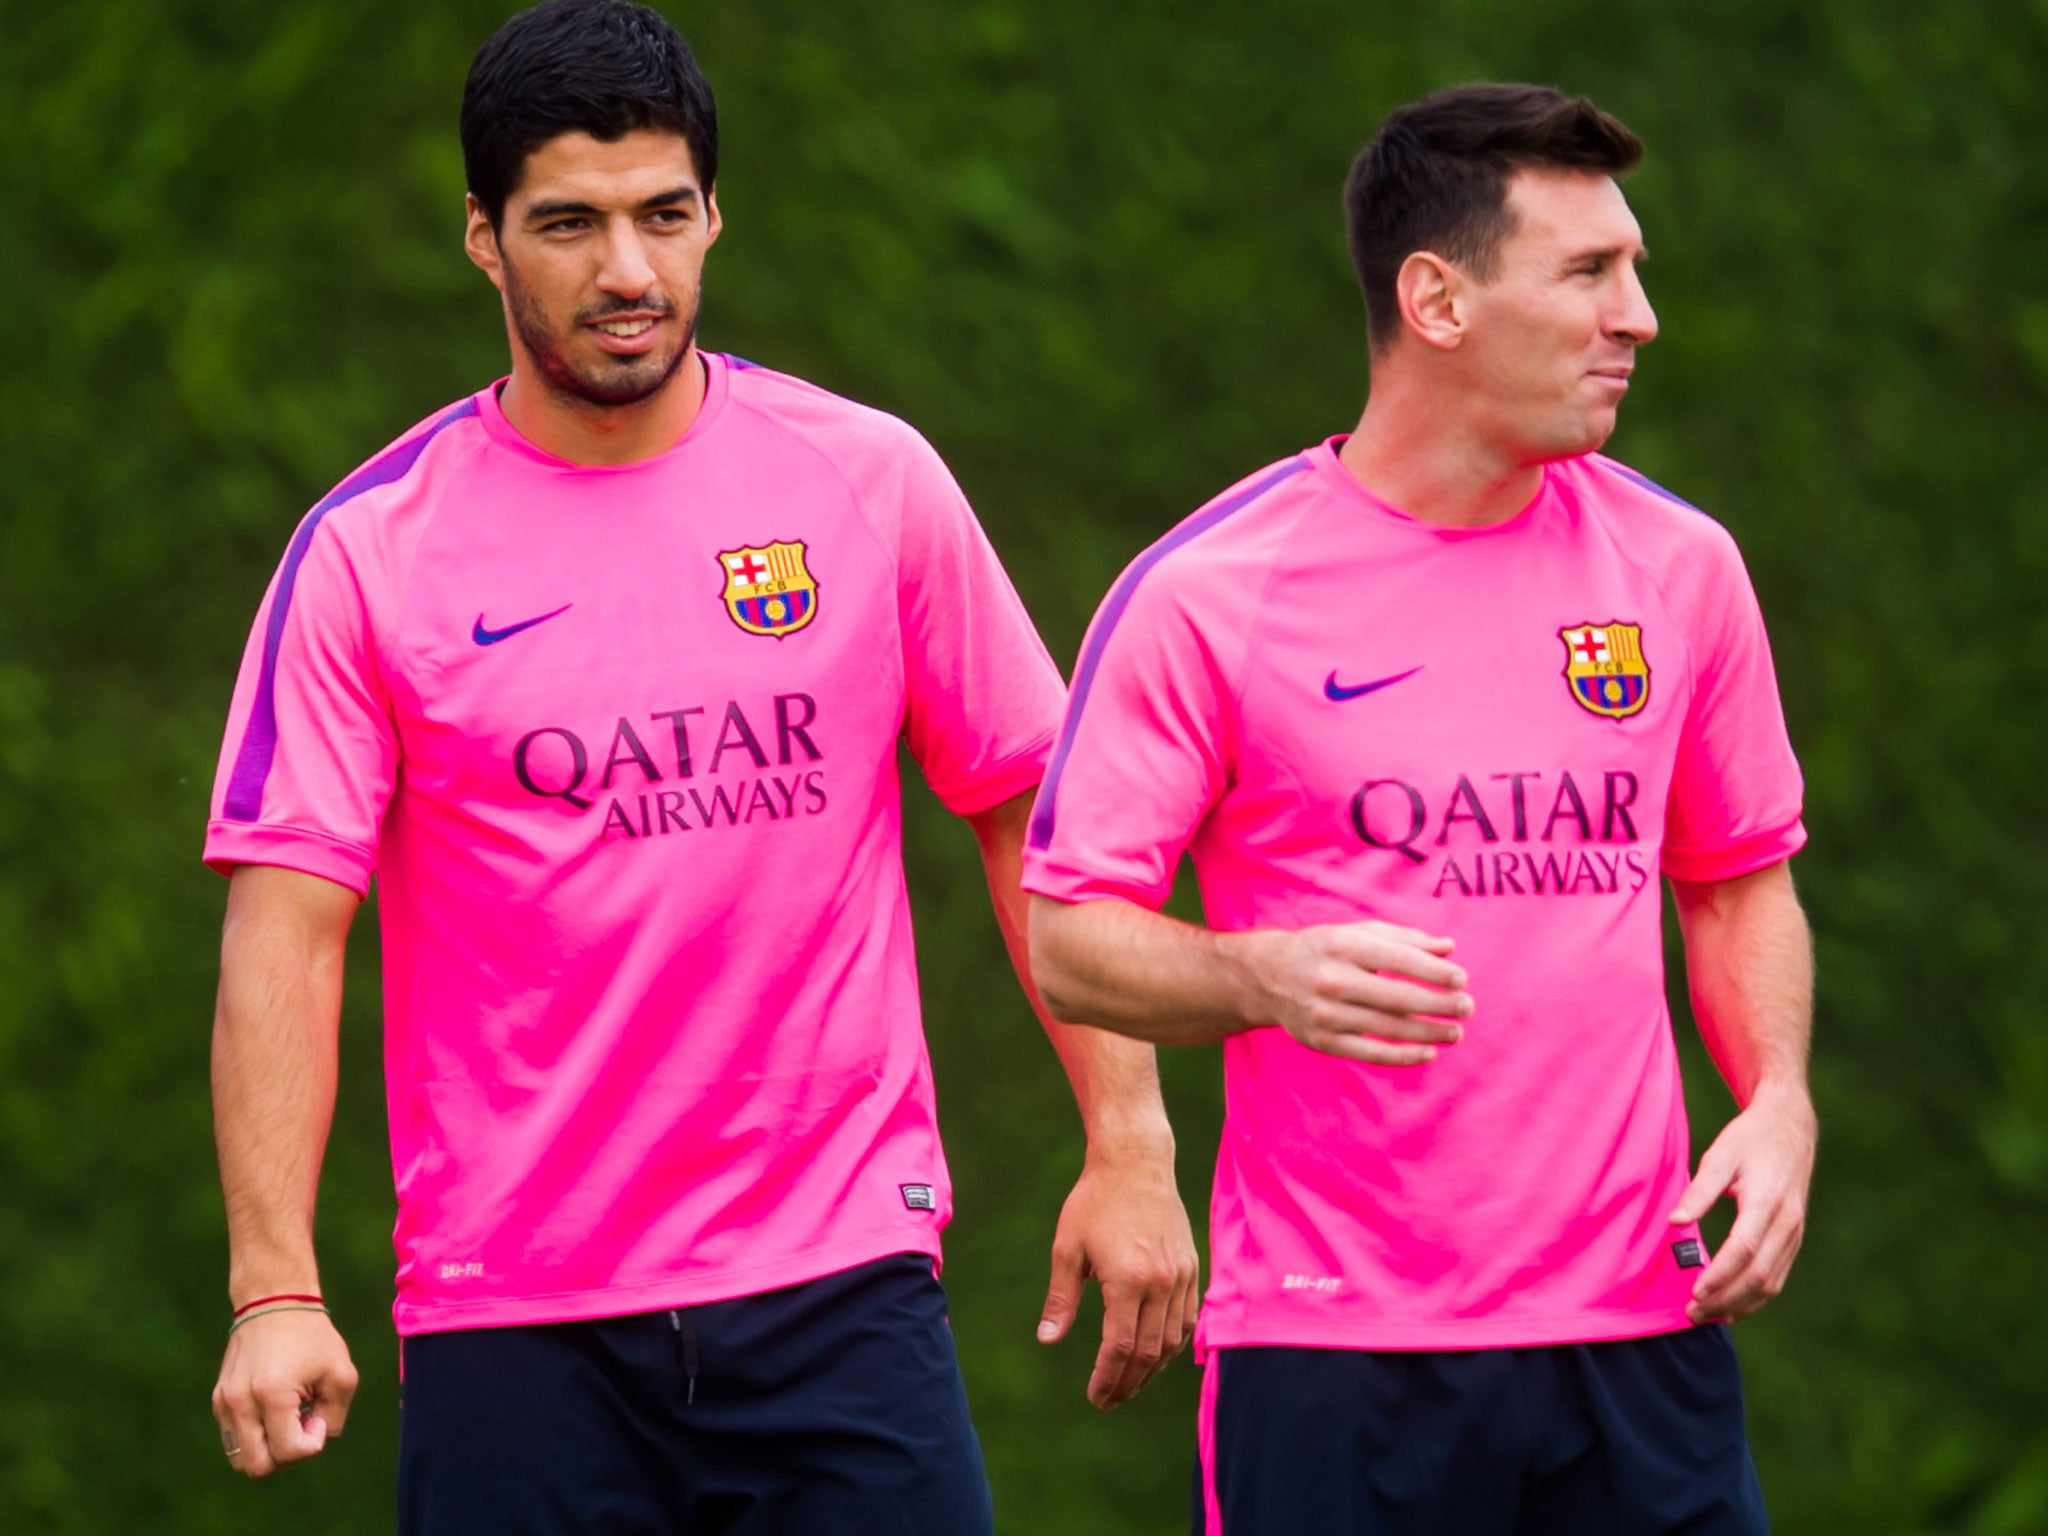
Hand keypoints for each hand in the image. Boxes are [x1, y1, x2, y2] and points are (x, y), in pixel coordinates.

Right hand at [211, 1309, 358, 1477]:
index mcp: (272, 1393)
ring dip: (269, 1450)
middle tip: (302, 1422)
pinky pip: (236, 1441)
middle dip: (287, 1455)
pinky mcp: (219, 1401)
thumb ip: (334, 1419)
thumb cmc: (313, 1338)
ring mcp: (224, 1403)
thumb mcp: (341, 1374)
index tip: (317, 1414)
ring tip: (288, 1417)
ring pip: (242, 1460)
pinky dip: (257, 1437)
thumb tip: (311, 1443)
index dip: (312, 1443)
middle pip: (258, 1467)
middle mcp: (240, 1402)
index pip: (288, 1452)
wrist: (274, 1303)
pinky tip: (274, 1410)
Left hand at [1036, 1150, 1199, 1408]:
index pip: (1121, 1346)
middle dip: (1129, 1382)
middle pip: (1150, 1352)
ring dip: (1152, 1369)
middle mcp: (1160, 1282)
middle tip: (1109, 1399)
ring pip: (1173, 1340)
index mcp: (1127, 1279)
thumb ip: (1061, 1298)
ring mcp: (1180, 1275)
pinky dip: (1174, 1343)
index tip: (1095, 1396)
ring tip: (1130, 1383)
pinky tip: (1157, 1353)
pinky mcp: (1191, 1267)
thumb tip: (1048, 1340)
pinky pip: (1188, 1318)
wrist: (1135, 1162)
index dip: (1108, 1378)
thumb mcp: (1067, 1248)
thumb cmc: (1094, 1202)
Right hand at [1245, 921, 1470, 1064]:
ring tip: (1455, 1032)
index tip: (1461, 980)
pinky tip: (1428, 1052)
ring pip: (1388, 1028)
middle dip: (1438, 1004)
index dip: (1434, 972)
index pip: (1398, 960)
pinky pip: (1370, 1053)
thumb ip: (1405, 939)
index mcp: (1344, 946)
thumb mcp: (1359, 934)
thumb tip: (1449, 949)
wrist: (1269, 976)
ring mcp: (1326, 1014)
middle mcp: (1333, 980)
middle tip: (1467, 1007)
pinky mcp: (1323, 1041)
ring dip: (1428, 1033)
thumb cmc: (1326, 950)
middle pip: (1397, 998)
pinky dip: (1403, 1056)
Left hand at [1671, 1086, 1816, 1322]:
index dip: (1720, 1276)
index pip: (1744, 1249)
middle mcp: (1787, 1222)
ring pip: (1771, 1282)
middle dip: (1726, 1299)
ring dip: (1740, 1304)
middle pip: (1759, 1274)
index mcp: (1767, 1201)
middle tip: (1692, 1313)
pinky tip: (1732, 1307)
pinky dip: (1755, 1297)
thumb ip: (1699, 1190)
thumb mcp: (1720, 1155)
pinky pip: (1777, 1276)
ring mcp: (1794, 1233)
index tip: (1695, 1293)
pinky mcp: (1794, 1238)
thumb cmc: (1749, 1139)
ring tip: (1706, 1315)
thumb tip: (1675, 1222)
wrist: (1789, 1127)